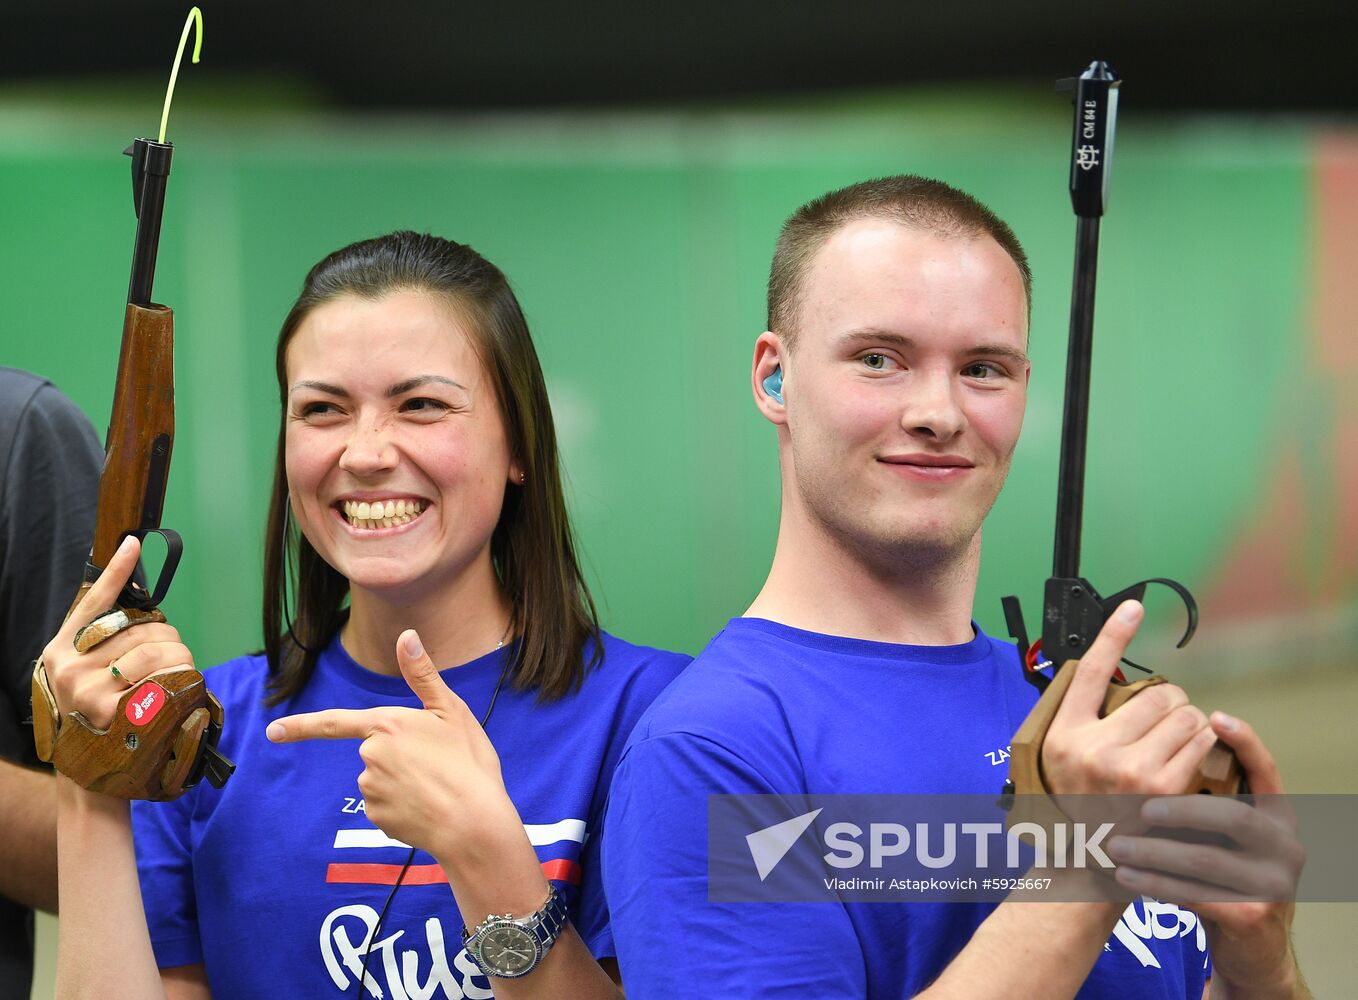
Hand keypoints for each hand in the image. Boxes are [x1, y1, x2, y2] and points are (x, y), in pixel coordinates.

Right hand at [40, 535, 194, 728]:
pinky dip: (182, 677)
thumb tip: (137, 596)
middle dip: (171, 637)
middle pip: (141, 630)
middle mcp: (70, 667)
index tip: (132, 543)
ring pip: (155, 651)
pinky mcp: (114, 713)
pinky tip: (183, 684)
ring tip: (181, 670)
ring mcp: (89, 691)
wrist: (89, 769)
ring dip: (181, 656)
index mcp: (62, 650)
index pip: (93, 604)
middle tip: (176, 652)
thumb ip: (104, 639)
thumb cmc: (96, 710)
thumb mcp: (87, 671)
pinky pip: (163, 680)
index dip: (116, 573)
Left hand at [266, 629, 515, 863]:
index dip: (300, 726)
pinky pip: (385, 805)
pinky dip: (403, 806)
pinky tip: (427, 806)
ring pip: (380, 779)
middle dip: (400, 756)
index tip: (272, 732)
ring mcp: (371, 789)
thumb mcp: (452, 711)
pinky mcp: (377, 818)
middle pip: (375, 751)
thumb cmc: (468, 763)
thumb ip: (423, 675)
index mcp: (387, 725)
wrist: (474, 823)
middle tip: (438, 763)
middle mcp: (370, 757)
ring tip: (437, 786)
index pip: (334, 722)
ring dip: (402, 781)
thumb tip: (406, 636)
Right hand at [1041, 600, 1218, 797]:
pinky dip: (1202, 744)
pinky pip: (1200, 743)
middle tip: (1165, 719)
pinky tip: (1187, 758)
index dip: (1113, 634)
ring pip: (1186, 716)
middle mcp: (1094, 748)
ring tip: (1176, 741)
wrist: (1094, 857)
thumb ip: (1081, 714)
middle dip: (1172, 701)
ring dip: (1190, 722)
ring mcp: (1129, 769)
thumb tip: (1110, 667)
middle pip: (1157, 694)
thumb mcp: (1061, 751)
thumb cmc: (1081, 797)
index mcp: (1065, 732)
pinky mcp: (1163, 788)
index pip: (1090, 671)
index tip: (1133, 607)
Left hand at [1106, 714, 1304, 997]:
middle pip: (1233, 815)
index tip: (1214, 717)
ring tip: (1115, 847)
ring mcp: (1273, 882)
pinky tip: (1126, 877)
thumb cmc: (1224, 873)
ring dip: (1154, 853)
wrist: (1251, 941)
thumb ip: (1206, 799)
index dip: (1245, 743)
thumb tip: (1149, 746)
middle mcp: (1285, 844)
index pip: (1266, 770)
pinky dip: (1156, 885)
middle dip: (1180, 809)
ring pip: (1207, 860)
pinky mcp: (1253, 915)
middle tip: (1139, 808)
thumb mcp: (1226, 834)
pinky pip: (1196, 896)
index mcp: (1277, 815)